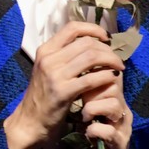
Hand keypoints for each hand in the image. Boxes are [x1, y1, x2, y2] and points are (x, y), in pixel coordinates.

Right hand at [4, 21, 125, 148]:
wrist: (31, 120)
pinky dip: (106, 76)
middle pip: (86, 43)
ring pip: (91, 57)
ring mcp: (54, 75)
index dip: (93, 29)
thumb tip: (91, 43)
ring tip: (118, 68)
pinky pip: (91, 78)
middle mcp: (49, 59)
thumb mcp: (48, 69)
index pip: (72, 28)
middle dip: (107, 49)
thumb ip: (64, 55)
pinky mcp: (63, 92)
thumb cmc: (43, 95)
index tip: (106, 38)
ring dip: (110, 60)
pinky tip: (112, 79)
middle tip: (116, 58)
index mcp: (45, 50)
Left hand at [75, 72, 132, 148]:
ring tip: (83, 116)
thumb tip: (70, 75)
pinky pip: (110, 132)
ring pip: (114, 105)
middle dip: (92, 88)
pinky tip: (87, 133)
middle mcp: (121, 111)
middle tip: (81, 99)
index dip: (93, 72)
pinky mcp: (120, 146)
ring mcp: (122, 128)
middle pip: (113, 84)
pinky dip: (96, 131)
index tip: (78, 80)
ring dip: (94, 108)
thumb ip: (85, 96)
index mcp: (114, 100)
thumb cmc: (91, 140)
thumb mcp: (87, 115)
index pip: (110, 73)